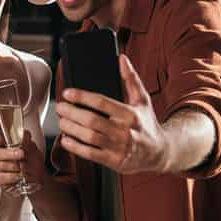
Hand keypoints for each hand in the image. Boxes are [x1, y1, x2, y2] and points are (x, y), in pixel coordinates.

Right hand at [0, 129, 45, 192]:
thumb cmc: (31, 162)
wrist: (37, 178)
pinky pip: (1, 177)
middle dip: (9, 153)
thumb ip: (27, 140)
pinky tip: (19, 175)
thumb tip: (24, 133)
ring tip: (24, 166)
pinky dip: (12, 176)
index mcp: (2, 145)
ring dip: (14, 166)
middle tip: (21, 154)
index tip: (0, 139)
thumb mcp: (32, 148)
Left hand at [56, 54, 167, 173]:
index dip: (82, 97)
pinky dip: (76, 147)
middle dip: (72, 113)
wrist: (160, 153)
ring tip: (61, 122)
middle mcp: (125, 131)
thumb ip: (131, 79)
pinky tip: (66, 140)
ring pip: (90, 137)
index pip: (102, 102)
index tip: (68, 93)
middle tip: (60, 108)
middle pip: (92, 120)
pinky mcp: (114, 161)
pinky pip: (91, 154)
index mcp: (130, 114)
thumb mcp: (142, 100)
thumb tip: (121, 58)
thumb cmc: (146, 124)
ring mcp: (119, 147)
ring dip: (71, 129)